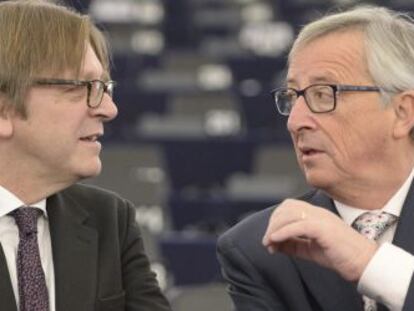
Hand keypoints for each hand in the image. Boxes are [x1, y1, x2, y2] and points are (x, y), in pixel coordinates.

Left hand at [262, 199, 377, 281]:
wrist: (364, 262)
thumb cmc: (339, 255)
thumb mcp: (309, 249)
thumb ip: (292, 244)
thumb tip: (273, 243)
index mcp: (316, 214)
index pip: (289, 206)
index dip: (275, 220)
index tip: (269, 238)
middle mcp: (317, 212)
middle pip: (286, 208)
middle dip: (272, 223)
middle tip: (266, 242)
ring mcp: (321, 218)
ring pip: (290, 214)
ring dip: (274, 228)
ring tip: (269, 244)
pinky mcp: (324, 228)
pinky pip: (298, 226)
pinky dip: (283, 232)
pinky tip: (275, 240)